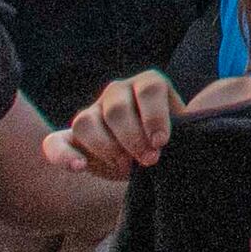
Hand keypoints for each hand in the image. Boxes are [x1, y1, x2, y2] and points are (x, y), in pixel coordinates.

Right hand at [45, 70, 180, 180]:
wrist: (151, 158)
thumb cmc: (171, 142)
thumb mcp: (183, 131)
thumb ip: (184, 128)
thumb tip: (195, 128)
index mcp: (147, 84)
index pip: (149, 89)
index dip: (155, 115)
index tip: (162, 142)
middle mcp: (117, 92)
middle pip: (117, 108)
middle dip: (133, 138)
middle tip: (148, 160)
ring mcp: (92, 112)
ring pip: (86, 121)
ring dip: (105, 147)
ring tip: (124, 167)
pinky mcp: (71, 138)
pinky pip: (55, 142)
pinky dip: (63, 155)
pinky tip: (80, 167)